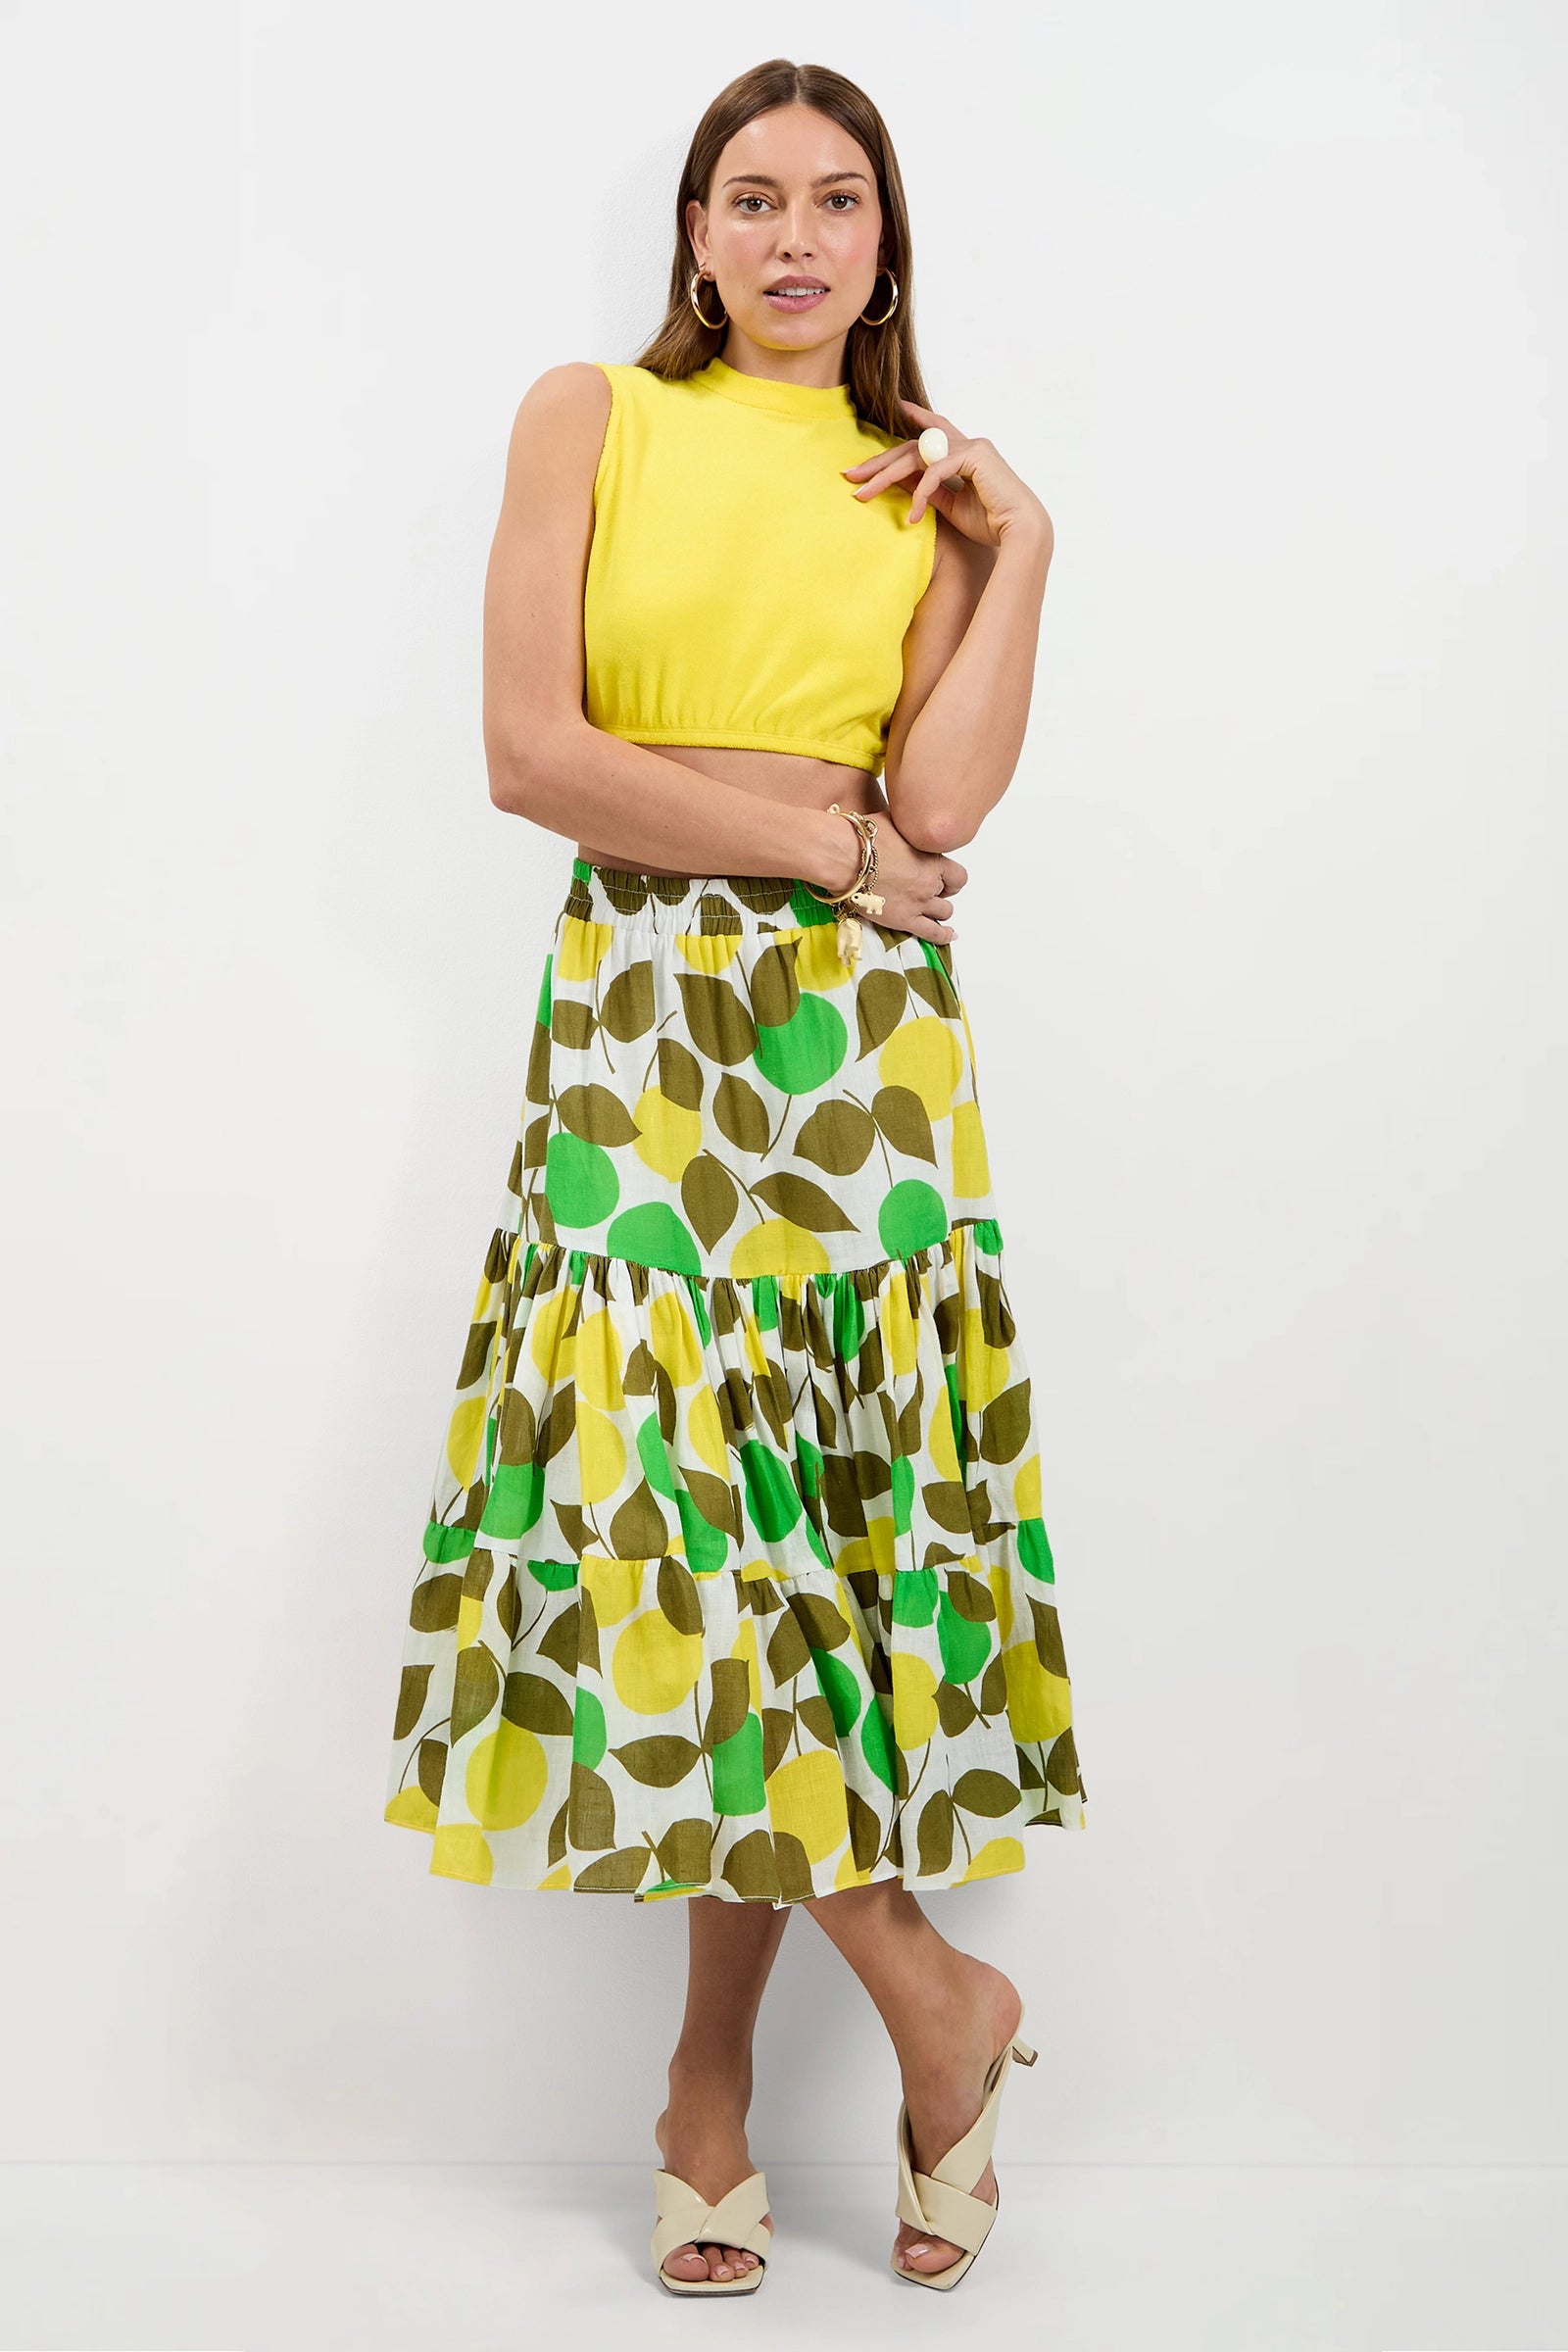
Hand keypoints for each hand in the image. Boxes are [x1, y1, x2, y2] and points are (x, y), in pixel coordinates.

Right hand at [825, 809, 967, 946]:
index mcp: (932, 859)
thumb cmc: (863, 839)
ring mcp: (918, 903)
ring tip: (931, 909)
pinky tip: (949, 936)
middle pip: (949, 893)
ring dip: (939, 910)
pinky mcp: (904, 920)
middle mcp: (929, 883)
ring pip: (944, 912)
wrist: (843, 858)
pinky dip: (943, 936)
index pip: (958, 875)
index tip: (943, 877)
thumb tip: (905, 822)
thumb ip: (908, 829)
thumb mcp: (894, 822)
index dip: (951, 877)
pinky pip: (932, 933)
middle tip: (930, 890)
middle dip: (941, 891)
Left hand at [843, 399, 1051, 552]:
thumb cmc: (991, 522)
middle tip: (850, 475)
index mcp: (965, 452)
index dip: (914, 418)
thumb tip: (903, 483)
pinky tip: (912, 516)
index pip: (931, 434)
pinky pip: (934, 471)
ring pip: (916, 455)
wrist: (1020, 532)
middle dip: (879, 461)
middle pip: (913, 445)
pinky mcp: (974, 455)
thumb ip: (929, 490)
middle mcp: (968, 442)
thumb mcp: (950, 506)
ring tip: (863, 494)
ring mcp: (972, 446)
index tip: (896, 406)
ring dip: (885, 476)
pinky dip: (920, 493)